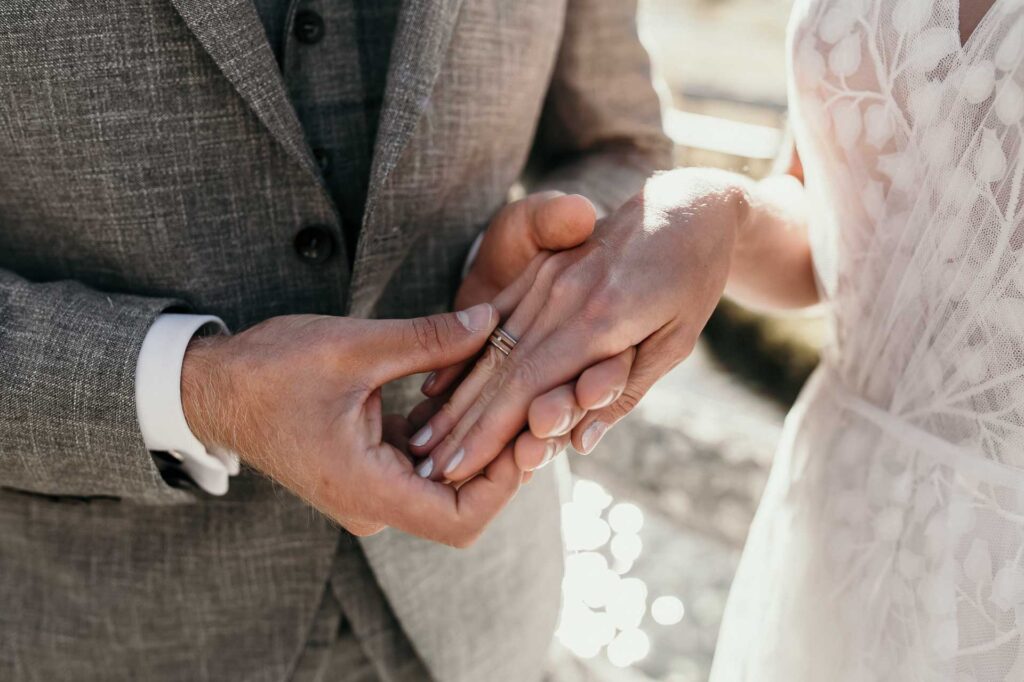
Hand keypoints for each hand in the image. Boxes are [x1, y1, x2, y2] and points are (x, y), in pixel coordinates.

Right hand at [180, 303, 520, 547]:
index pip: (461, 519)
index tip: (530, 435)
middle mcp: (373, 504)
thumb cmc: (269, 371)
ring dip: (482, 445)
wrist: (214, 387)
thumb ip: (429, 339)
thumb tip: (492, 322)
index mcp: (367, 490)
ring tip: (519, 395)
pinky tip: (477, 392)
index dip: (506, 485)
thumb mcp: (353, 347)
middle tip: (538, 407)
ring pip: (447, 484)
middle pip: (462, 502)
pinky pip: (424, 465)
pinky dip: (452, 434)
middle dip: (503, 460)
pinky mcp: (369, 471)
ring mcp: (371, 491)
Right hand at [408, 169, 747, 478]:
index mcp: (600, 318)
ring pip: (489, 347)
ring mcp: (547, 278)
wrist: (686, 206)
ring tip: (423, 437)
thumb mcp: (676, 343)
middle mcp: (562, 296)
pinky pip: (493, 317)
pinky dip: (463, 356)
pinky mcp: (540, 268)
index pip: (529, 386)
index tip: (456, 470)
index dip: (489, 432)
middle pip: (499, 371)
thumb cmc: (691, 282)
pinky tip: (436, 385)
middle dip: (460, 426)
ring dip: (454, 398)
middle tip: (426, 468)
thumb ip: (623, 391)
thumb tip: (579, 441)